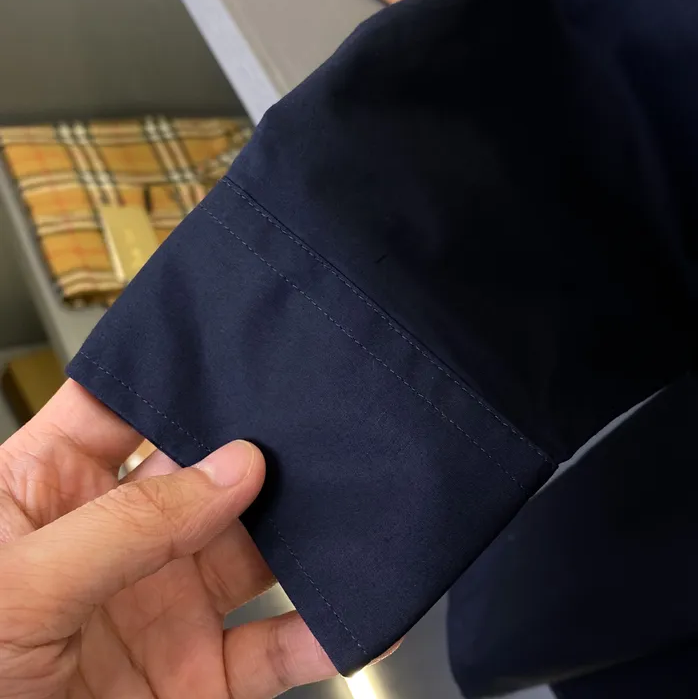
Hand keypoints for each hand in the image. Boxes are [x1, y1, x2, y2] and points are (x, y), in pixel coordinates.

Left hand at [0, 380, 336, 697]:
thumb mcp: (17, 586)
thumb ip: (128, 524)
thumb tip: (231, 467)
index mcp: (50, 496)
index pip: (117, 409)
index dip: (170, 374)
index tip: (231, 347)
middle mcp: (117, 544)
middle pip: (204, 474)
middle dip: (258, 448)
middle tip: (311, 420)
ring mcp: (164, 610)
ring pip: (253, 553)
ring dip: (303, 531)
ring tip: (347, 500)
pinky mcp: (200, 678)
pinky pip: (274, 649)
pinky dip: (319, 632)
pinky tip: (349, 607)